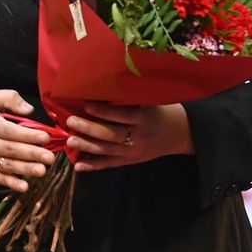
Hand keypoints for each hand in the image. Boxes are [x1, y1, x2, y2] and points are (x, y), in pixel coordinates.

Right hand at [0, 90, 56, 192]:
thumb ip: (9, 98)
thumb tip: (29, 109)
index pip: (10, 131)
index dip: (28, 135)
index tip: (45, 136)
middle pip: (12, 150)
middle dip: (32, 154)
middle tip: (49, 156)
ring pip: (8, 166)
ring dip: (26, 169)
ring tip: (42, 170)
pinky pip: (0, 180)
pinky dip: (12, 184)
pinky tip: (24, 186)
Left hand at [66, 102, 193, 170]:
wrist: (181, 133)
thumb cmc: (162, 111)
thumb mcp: (151, 102)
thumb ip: (132, 99)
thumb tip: (106, 86)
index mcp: (144, 119)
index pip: (122, 116)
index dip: (104, 112)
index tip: (87, 105)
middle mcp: (139, 136)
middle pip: (112, 134)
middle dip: (90, 129)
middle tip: (71, 122)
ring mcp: (135, 151)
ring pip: (108, 150)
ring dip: (87, 146)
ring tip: (70, 141)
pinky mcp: (132, 160)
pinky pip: (111, 164)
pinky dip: (94, 166)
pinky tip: (79, 166)